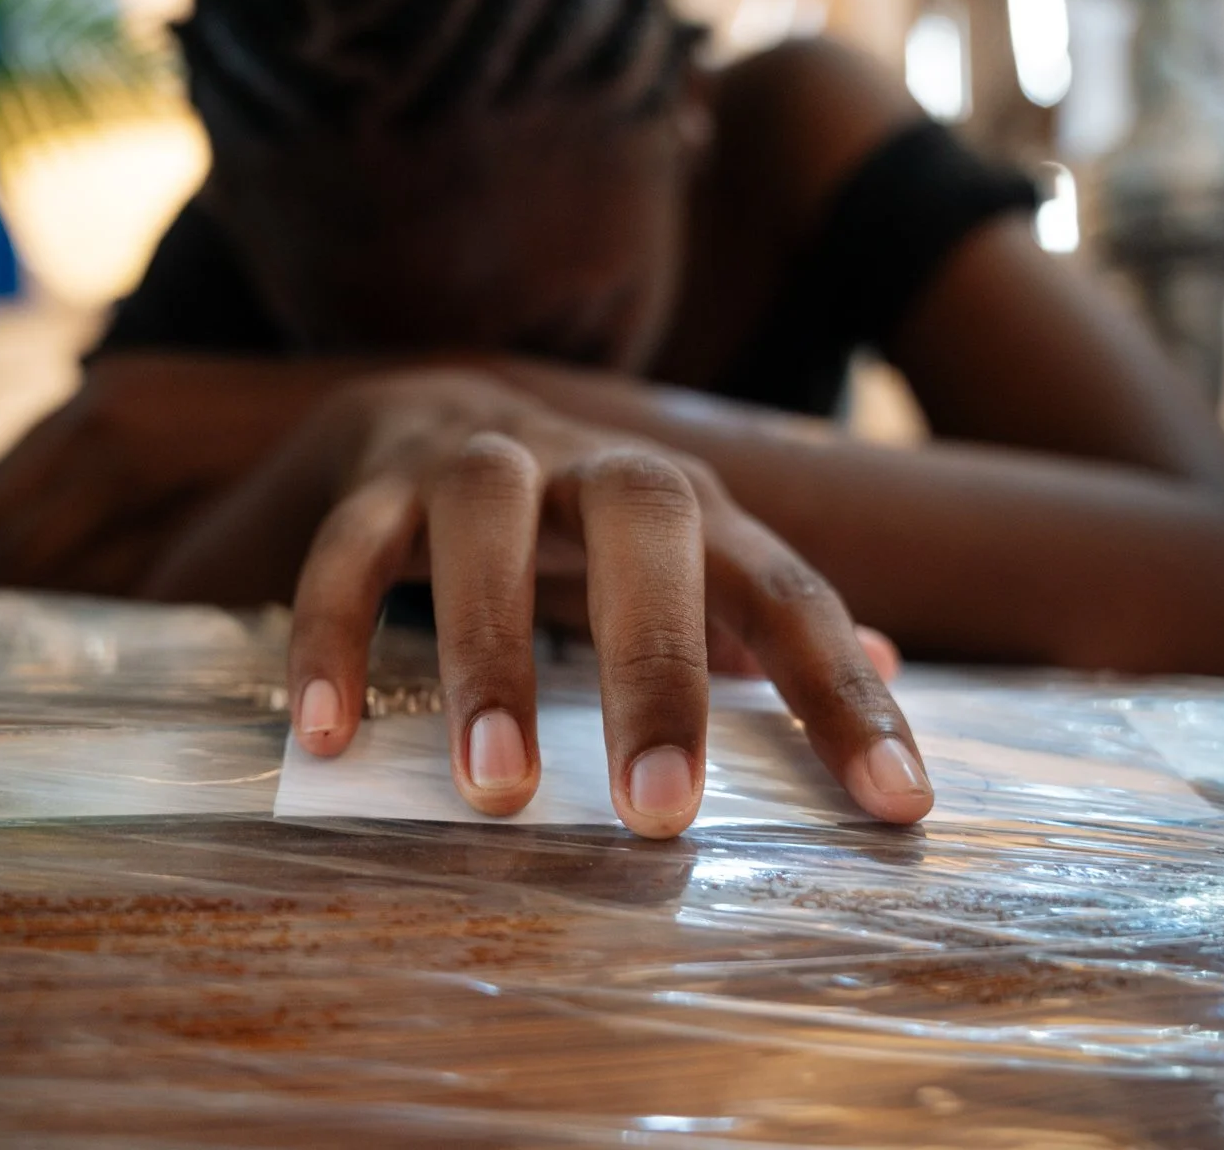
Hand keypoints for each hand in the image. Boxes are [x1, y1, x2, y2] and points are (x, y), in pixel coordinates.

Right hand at [253, 369, 932, 837]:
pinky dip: (335, 635)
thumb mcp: (679, 559)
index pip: (784, 590)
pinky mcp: (375, 485)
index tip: (894, 806)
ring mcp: (477, 464)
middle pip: (648, 520)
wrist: (430, 414)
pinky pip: (347, 549)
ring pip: (486, 518)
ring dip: (492, 652)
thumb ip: (758, 615)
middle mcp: (594, 467)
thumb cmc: (580, 526)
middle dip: (657, 663)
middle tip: (659, 810)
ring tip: (496, 789)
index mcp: (691, 504)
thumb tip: (891, 664)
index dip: (843, 694)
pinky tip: (329, 735)